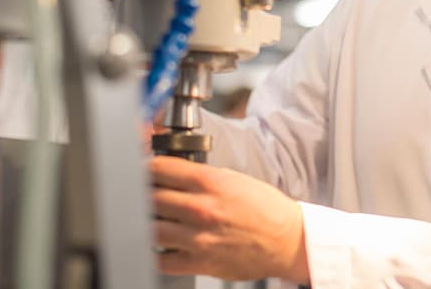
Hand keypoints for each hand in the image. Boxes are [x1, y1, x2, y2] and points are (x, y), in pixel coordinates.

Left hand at [150, 156, 309, 283]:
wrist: (287, 239)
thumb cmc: (265, 209)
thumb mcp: (234, 179)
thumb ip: (201, 176)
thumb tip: (171, 175)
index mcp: (211, 182)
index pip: (159, 169)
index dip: (145, 168)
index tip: (143, 172)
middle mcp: (201, 208)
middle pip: (149, 197)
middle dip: (144, 194)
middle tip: (146, 195)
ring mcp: (198, 238)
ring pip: (150, 228)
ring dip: (148, 223)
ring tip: (154, 219)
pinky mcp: (199, 262)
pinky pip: (161, 259)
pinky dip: (155, 251)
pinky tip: (162, 244)